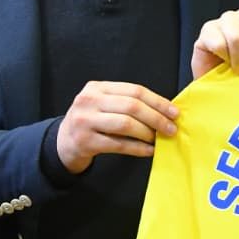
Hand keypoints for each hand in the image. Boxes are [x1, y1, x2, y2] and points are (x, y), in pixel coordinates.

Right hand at [56, 81, 179, 173]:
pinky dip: (138, 148)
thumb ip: (127, 102)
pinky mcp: (85, 141)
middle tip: (171, 128)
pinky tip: (149, 151)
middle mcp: (89, 101)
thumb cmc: (92, 121)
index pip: (135, 90)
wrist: (64, 142)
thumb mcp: (104, 104)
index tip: (174, 112)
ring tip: (159, 139)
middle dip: (156, 118)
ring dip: (147, 133)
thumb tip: (165, 111)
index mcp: (97, 88)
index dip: (158, 101)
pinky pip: (118, 144)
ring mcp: (85, 121)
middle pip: (131, 106)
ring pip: (125, 124)